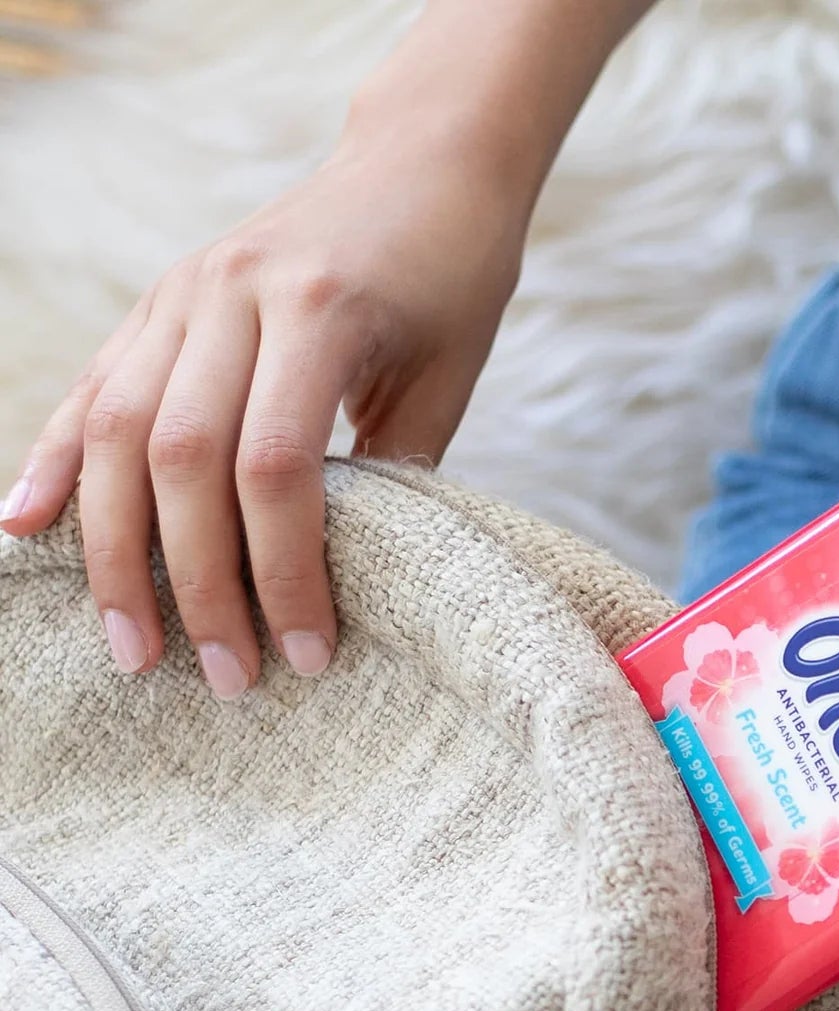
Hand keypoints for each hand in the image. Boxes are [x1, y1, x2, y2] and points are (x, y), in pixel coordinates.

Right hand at [0, 134, 526, 695]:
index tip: (308, 655)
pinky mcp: (160, 299)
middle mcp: (233, 293)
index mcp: (319, 311)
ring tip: (129, 645)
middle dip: (193, 582)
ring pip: (118, 429)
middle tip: (220, 677)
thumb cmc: (454, 279)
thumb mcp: (448, 376)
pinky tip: (24, 528)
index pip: (278, 467)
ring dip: (112, 550)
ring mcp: (184, 291)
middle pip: (183, 459)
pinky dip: (56, 460)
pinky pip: (94, 387)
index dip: (286, 573)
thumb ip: (397, 472)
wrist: (424, 162)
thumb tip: (341, 582)